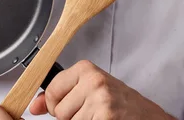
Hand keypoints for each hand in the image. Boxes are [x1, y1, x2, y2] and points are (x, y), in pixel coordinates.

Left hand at [29, 60, 174, 119]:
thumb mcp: (90, 91)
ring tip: (100, 117)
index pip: (52, 90)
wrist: (150, 117)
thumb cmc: (121, 104)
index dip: (56, 104)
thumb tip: (33, 107)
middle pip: (59, 110)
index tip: (69, 106)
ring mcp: (100, 101)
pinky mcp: (105, 118)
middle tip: (92, 112)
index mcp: (87, 69)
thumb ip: (60, 95)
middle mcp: (93, 82)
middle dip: (70, 117)